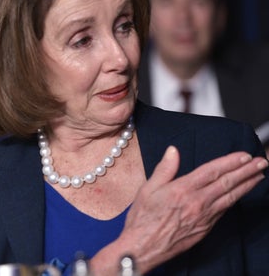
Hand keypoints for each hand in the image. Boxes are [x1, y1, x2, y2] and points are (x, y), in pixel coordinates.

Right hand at [118, 146, 266, 272]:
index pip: (212, 171)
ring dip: (247, 185)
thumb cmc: (142, 219)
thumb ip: (164, 169)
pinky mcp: (205, 228)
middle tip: (260, 163)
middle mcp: (197, 202)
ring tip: (259, 176)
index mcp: (182, 189)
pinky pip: (224, 210)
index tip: (243, 155)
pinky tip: (240, 195)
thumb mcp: (147, 189)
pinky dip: (235, 200)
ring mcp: (204, 216)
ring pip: (231, 197)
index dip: (230, 162)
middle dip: (246, 171)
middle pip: (227, 183)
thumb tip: (173, 151)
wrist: (143, 247)